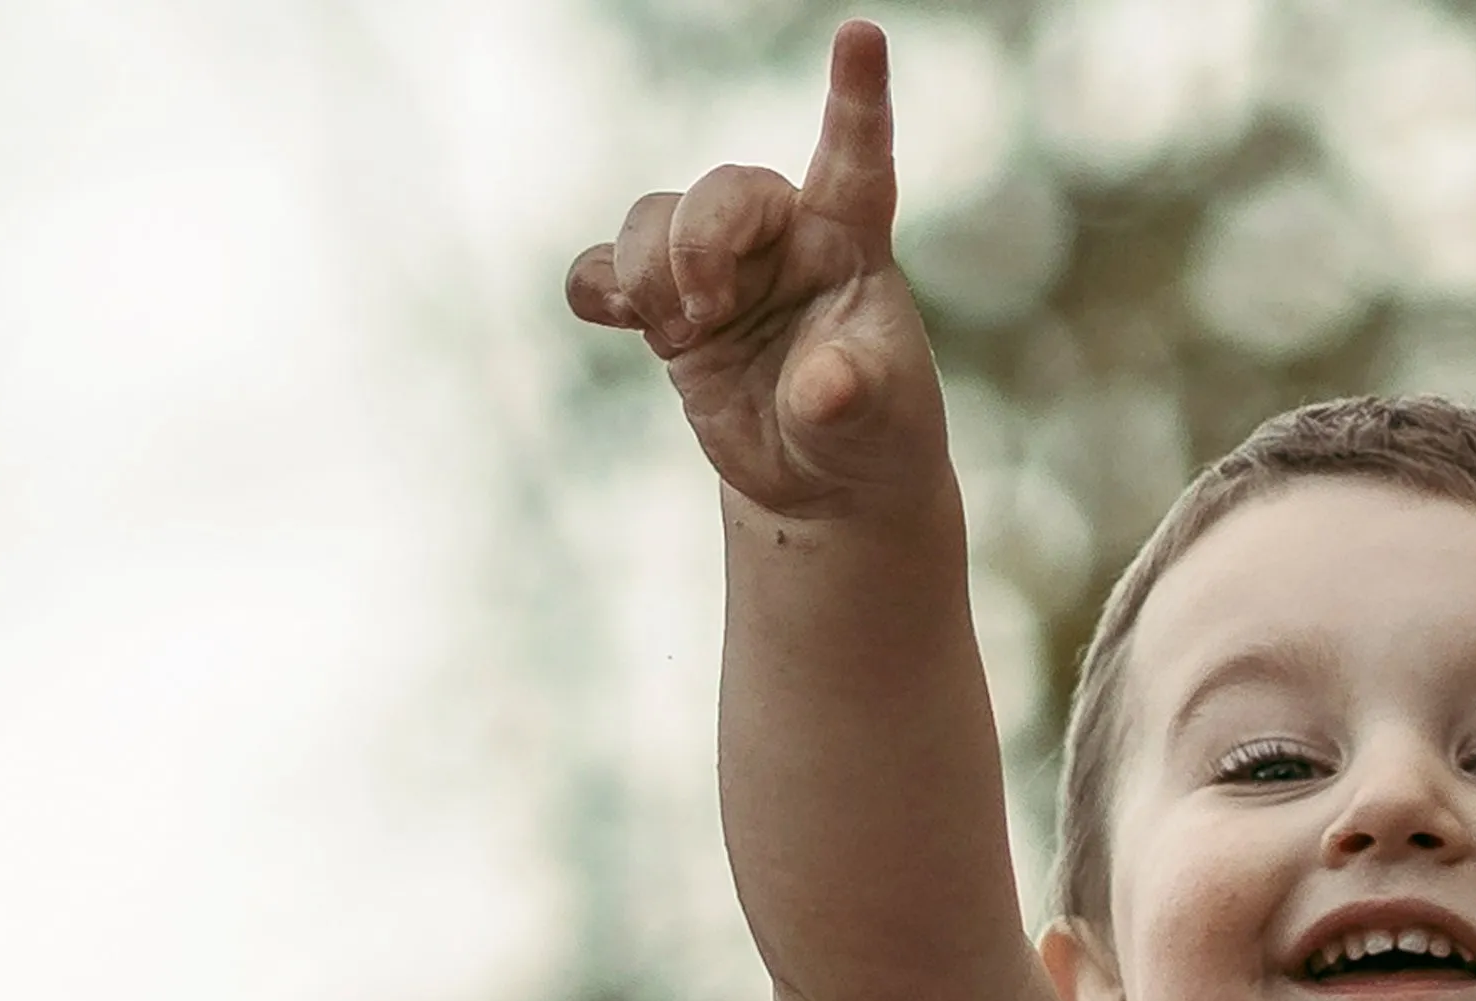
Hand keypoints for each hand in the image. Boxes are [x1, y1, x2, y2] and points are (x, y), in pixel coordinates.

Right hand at [564, 19, 944, 518]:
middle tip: (707, 310)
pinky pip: (604, 270)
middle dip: (699, 242)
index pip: (856, 161)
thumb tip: (821, 387)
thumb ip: (848, 395)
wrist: (820, 482)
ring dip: (648, 272)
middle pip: (722, 191)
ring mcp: (718, 267)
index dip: (858, 100)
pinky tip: (616, 318)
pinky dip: (599, 288)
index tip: (862, 35)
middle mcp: (780, 238)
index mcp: (849, 245)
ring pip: (653, 220)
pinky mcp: (667, 307)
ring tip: (683, 334)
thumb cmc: (871, 433)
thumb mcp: (876, 422)